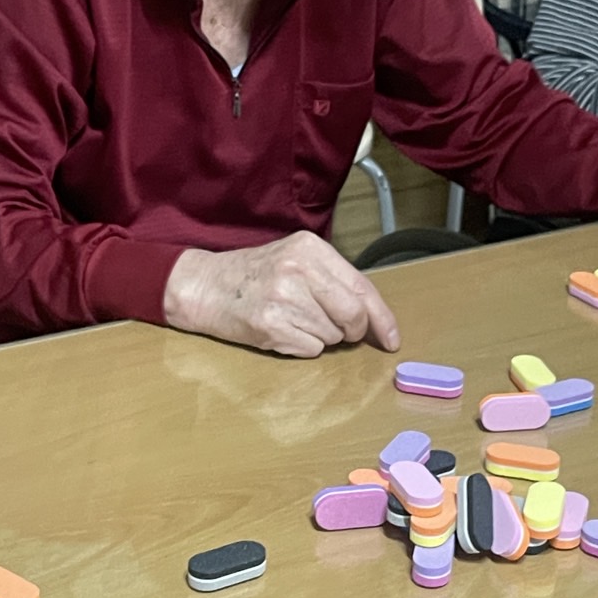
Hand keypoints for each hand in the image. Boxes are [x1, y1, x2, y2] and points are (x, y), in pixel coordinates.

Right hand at [162, 231, 399, 357]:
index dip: (382, 317)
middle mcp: (298, 270)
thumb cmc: (255, 275)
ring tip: (294, 319)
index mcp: (311, 249)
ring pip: (332, 336)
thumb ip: (333, 279)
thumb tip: (373, 316)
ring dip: (321, 336)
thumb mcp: (296, 259)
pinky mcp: (270, 326)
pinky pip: (310, 349)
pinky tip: (282, 330)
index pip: (362, 287)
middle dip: (353, 331)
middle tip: (340, 331)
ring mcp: (283, 298)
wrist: (205, 285)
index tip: (392, 338)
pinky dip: (302, 346)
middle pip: (353, 315)